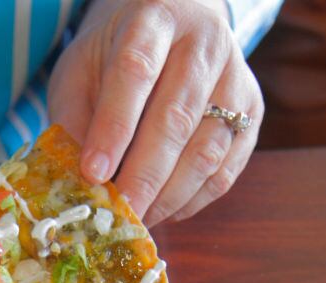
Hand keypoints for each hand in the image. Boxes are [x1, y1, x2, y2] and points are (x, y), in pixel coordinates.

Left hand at [48, 0, 263, 224]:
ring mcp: (236, 78)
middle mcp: (204, 44)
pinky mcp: (252, 113)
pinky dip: (192, 199)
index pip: (136, 72)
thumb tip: (74, 179)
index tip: (93, 173)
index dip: (114, 127)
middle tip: (115, 214)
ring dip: (168, 195)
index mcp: (154, 21)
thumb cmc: (114, 55)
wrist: (174, 24)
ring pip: (207, 150)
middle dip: (142, 177)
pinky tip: (162, 209)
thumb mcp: (80, 70)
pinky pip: (226, 168)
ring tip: (135, 218)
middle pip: (176, 119)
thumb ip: (73, 117)